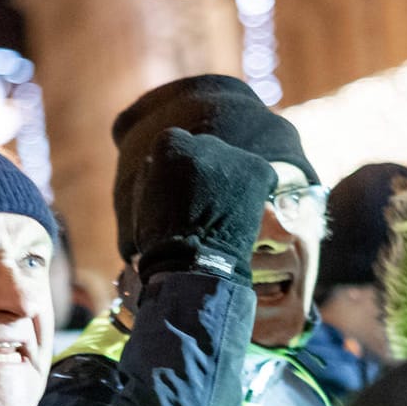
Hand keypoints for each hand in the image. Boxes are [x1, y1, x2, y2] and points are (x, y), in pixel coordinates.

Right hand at [132, 129, 279, 281]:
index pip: (179, 144)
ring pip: (235, 162)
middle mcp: (202, 141)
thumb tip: (155, 163)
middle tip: (209, 204)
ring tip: (226, 214)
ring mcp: (231, 155)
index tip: (185, 192)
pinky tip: (246, 213)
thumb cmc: (163, 242)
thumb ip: (153, 175)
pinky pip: (262, 174)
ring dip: (231, 182)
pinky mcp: (256, 169)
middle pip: (209, 149)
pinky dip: (258, 190)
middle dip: (209, 172)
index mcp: (170, 144)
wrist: (193, 264)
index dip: (182, 171)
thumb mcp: (145, 202)